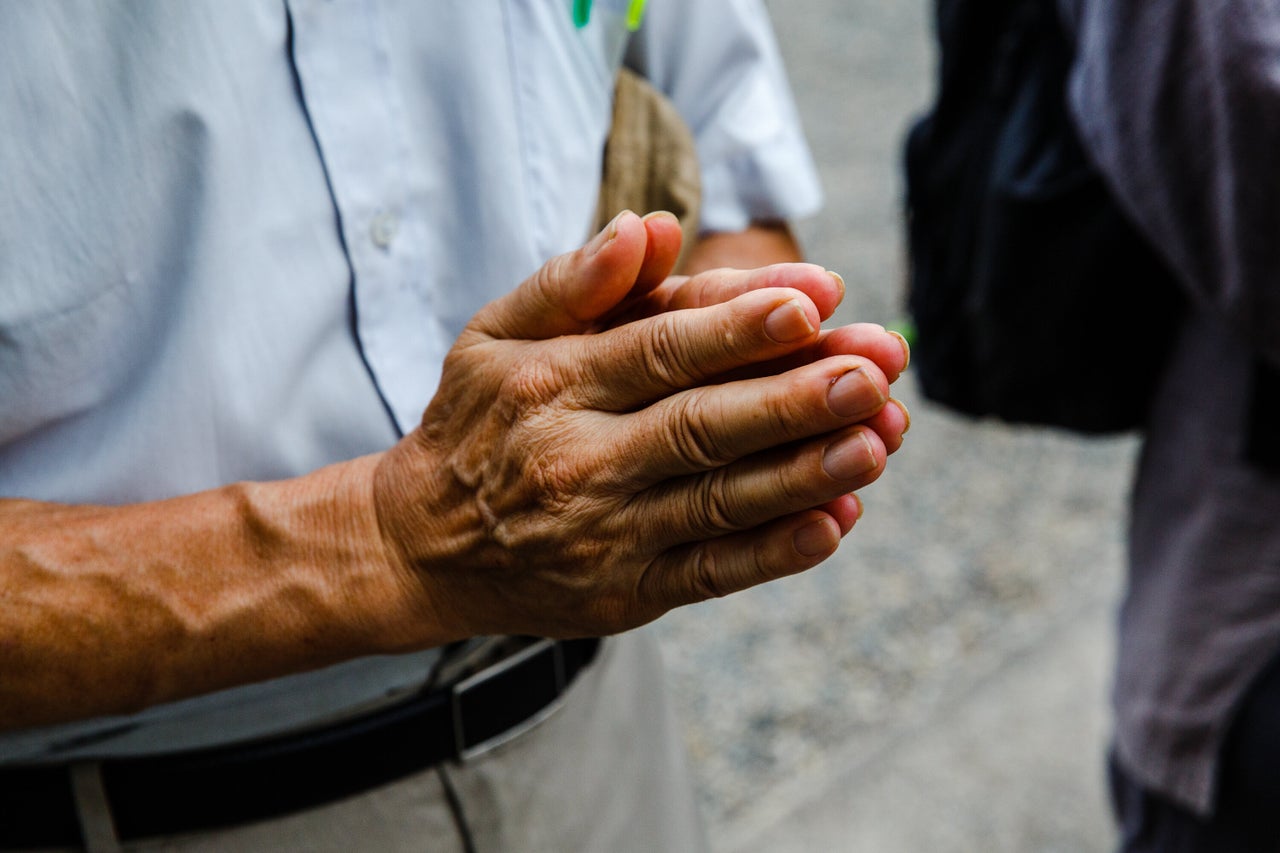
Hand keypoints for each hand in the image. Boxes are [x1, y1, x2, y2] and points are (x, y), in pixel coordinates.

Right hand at [371, 212, 908, 641]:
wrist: (422, 546)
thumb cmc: (477, 421)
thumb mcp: (494, 334)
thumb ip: (573, 280)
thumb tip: (652, 226)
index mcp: (551, 384)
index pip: (658, 348)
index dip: (738, 324)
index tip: (816, 299)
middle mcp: (578, 460)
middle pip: (701, 425)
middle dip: (796, 397)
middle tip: (876, 369)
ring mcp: (606, 535)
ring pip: (719, 501)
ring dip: (805, 472)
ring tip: (879, 439)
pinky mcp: (627, 593)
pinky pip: (711, 573)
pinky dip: (775, 552)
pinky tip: (835, 521)